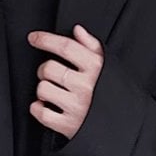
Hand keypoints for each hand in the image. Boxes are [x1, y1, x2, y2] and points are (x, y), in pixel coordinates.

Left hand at [27, 24, 103, 139]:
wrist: (122, 126)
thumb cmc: (111, 94)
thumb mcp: (108, 66)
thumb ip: (92, 46)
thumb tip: (77, 30)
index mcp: (96, 69)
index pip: (66, 47)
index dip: (45, 40)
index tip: (33, 38)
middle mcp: (86, 87)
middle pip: (49, 68)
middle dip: (43, 70)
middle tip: (49, 75)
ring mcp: (77, 107)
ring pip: (43, 89)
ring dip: (42, 90)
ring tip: (52, 93)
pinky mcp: (69, 125)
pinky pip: (42, 113)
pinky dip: (38, 109)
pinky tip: (47, 107)